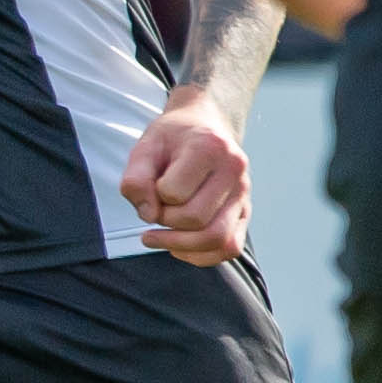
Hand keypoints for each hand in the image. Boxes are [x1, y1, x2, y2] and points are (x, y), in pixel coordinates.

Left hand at [119, 90, 251, 264]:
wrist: (203, 126)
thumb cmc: (171, 139)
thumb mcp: (144, 148)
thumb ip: (136, 179)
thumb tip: (149, 215)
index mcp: (210, 147)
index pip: (173, 193)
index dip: (154, 196)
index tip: (153, 186)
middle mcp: (234, 170)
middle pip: (196, 220)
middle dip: (166, 222)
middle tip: (155, 209)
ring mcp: (243, 193)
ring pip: (218, 239)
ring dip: (180, 246)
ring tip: (158, 237)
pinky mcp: (245, 212)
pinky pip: (230, 248)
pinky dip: (201, 256)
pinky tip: (179, 246)